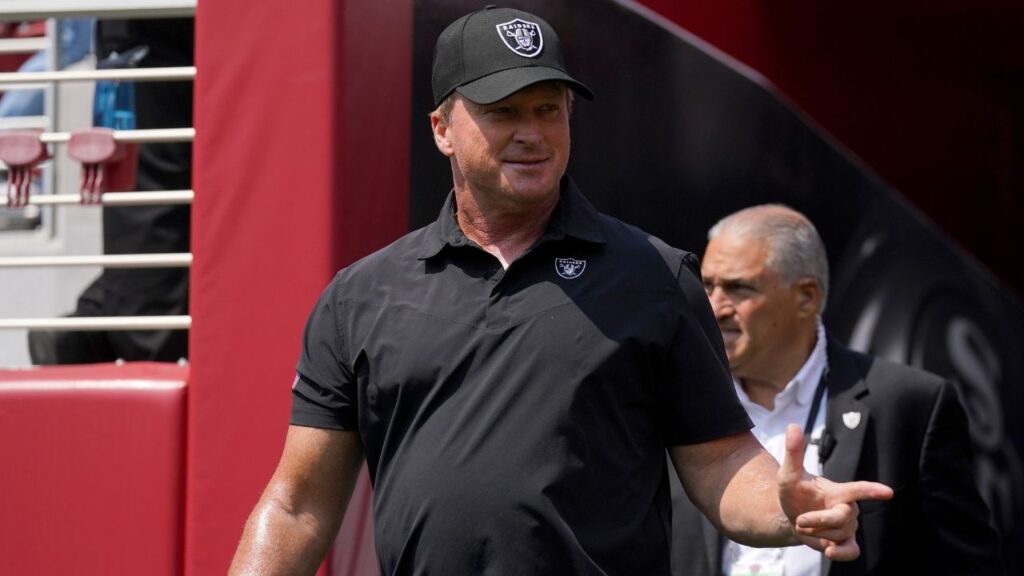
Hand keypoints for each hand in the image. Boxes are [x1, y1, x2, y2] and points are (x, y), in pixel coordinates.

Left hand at [777, 424, 892, 560]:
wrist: (790, 516)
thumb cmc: (794, 492)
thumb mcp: (788, 473)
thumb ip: (794, 452)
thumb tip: (793, 425)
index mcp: (839, 491)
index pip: (858, 489)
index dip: (871, 490)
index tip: (889, 492)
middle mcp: (848, 508)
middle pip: (840, 518)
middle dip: (818, 520)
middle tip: (800, 520)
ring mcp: (848, 526)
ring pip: (838, 535)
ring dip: (816, 532)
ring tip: (805, 525)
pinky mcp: (845, 542)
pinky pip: (851, 552)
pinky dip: (841, 554)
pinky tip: (829, 552)